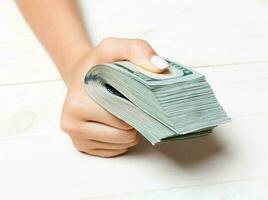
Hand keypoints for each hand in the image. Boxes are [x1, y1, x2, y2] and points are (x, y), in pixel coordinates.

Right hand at [60, 37, 168, 156]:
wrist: (79, 75)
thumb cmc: (97, 64)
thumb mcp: (114, 48)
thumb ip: (138, 49)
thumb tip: (159, 67)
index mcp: (78, 104)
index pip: (124, 118)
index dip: (137, 108)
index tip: (136, 97)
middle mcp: (72, 125)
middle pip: (123, 135)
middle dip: (134, 121)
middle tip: (130, 104)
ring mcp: (76, 138)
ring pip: (121, 145)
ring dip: (129, 130)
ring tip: (123, 111)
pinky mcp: (82, 147)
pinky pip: (114, 151)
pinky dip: (121, 139)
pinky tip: (115, 122)